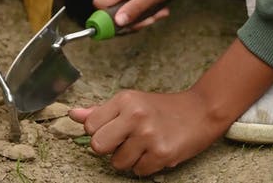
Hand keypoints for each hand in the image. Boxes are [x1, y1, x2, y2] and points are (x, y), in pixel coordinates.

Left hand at [69, 88, 228, 175]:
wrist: (199, 111)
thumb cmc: (161, 107)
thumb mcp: (130, 102)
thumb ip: (100, 110)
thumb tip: (73, 114)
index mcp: (124, 99)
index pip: (90, 125)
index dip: (99, 131)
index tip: (112, 128)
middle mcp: (135, 115)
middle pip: (98, 146)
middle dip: (109, 148)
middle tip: (124, 140)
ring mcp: (148, 136)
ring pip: (118, 163)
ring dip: (129, 158)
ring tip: (143, 144)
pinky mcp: (161, 154)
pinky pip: (138, 172)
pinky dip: (145, 165)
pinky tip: (155, 151)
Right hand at [93, 0, 192, 28]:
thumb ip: (134, 9)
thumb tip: (117, 22)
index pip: (100, 3)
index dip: (106, 18)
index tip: (123, 27)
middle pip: (114, 10)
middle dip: (132, 20)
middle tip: (151, 20)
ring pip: (125, 7)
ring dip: (141, 15)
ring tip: (159, 13)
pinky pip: (131, 1)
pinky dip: (143, 8)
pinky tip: (157, 8)